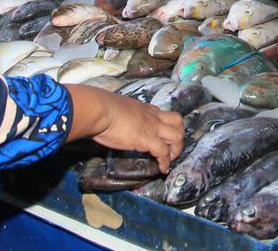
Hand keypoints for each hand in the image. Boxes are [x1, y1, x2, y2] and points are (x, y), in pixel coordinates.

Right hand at [65, 85, 182, 171]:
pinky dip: (165, 162)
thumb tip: (111, 121)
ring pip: (177, 136)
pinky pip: (163, 152)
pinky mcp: (147, 140)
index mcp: (144, 108)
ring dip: (176, 149)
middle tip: (171, 147)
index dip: (166, 125)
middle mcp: (152, 116)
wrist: (99, 109)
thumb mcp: (116, 108)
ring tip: (169, 160)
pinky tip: (162, 169)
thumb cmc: (101, 108)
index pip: (162, 114)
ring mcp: (152, 127)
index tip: (162, 135)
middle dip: (178, 135)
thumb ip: (120, 115)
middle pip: (177, 122)